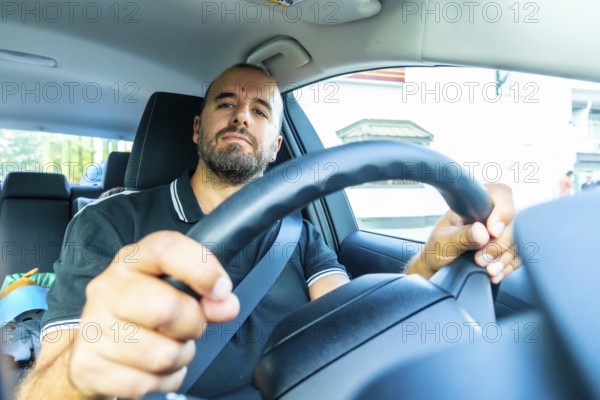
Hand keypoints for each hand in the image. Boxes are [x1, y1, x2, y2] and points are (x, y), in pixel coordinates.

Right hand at [68, 231, 239, 398]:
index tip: (222, 289)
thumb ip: (206, 293)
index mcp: (132, 261)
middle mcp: (108, 289)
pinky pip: (147, 383)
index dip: (202, 268)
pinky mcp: (88, 366)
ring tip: (170, 347)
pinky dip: (163, 381)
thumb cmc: (142, 311)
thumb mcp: (174, 290)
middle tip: (190, 327)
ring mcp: (94, 328)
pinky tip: (153, 368)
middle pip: (167, 308)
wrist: (94, 347)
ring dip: (179, 357)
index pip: (165, 250)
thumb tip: (227, 304)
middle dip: (193, 325)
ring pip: (162, 355)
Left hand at [407, 183, 519, 283]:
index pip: (500, 194)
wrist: (438, 269)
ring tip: (487, 270)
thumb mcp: (444, 242)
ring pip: (520, 240)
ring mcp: (502, 231)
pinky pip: (520, 256)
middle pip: (514, 221)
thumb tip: (481, 231)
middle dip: (500, 244)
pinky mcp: (507, 248)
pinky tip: (494, 274)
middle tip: (480, 259)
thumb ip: (461, 236)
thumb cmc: (437, 249)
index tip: (491, 232)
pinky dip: (509, 266)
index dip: (501, 212)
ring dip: (505, 258)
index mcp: (475, 202)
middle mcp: (492, 213)